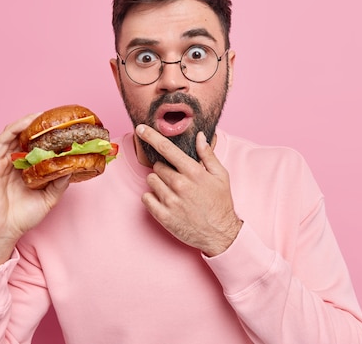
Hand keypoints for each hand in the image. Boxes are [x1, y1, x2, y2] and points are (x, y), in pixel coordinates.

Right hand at [0, 113, 69, 267]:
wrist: (1, 233)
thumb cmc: (22, 217)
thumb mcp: (48, 199)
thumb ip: (59, 183)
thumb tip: (73, 166)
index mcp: (27, 168)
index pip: (38, 145)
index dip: (49, 135)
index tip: (65, 127)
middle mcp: (14, 161)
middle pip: (26, 136)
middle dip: (39, 125)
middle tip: (56, 117)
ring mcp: (2, 161)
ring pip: (14, 134)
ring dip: (27, 123)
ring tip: (41, 116)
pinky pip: (2, 141)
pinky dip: (14, 130)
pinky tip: (25, 124)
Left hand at [135, 124, 242, 256]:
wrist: (220, 234)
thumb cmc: (220, 203)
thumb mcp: (220, 176)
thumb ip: (208, 155)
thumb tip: (199, 136)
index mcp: (193, 172)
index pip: (167, 149)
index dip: (152, 136)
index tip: (141, 128)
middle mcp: (180, 184)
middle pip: (157, 166)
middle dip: (164, 169)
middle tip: (177, 179)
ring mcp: (170, 201)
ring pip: (151, 180)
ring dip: (158, 183)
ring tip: (173, 191)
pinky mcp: (163, 216)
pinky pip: (146, 198)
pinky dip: (152, 198)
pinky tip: (165, 201)